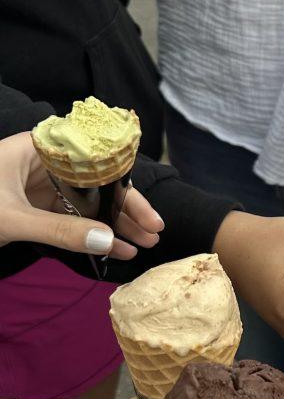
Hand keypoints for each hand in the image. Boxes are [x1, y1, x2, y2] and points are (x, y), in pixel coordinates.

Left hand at [0, 132, 162, 257]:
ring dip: (116, 224)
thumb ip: (59, 231)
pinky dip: (94, 234)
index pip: (90, 156)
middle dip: (125, 207)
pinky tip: (116, 248)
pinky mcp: (35, 209)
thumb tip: (108, 241)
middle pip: (96, 180)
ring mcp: (39, 187)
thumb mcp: (10, 219)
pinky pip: (73, 219)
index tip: (145, 204)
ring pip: (88, 202)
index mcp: (34, 150)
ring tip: (144, 244)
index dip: (122, 179)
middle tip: (155, 231)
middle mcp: (42, 164)